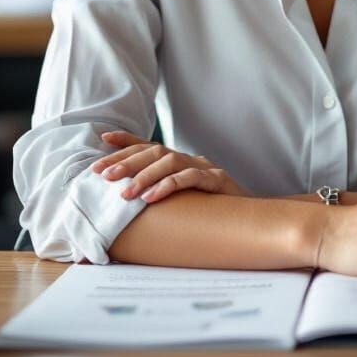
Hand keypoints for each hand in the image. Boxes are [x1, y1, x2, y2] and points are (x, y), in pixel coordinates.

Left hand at [90, 131, 252, 202]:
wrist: (253, 218)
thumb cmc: (213, 213)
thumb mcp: (182, 202)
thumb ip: (160, 197)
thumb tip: (126, 204)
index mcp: (180, 163)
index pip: (150, 146)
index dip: (127, 140)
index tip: (104, 138)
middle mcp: (191, 160)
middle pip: (154, 151)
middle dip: (126, 161)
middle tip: (103, 175)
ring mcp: (205, 167)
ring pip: (169, 161)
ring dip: (143, 176)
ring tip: (124, 194)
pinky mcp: (217, 180)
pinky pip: (189, 178)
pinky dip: (168, 186)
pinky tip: (151, 199)